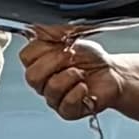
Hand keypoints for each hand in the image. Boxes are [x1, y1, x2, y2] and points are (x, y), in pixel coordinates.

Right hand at [23, 28, 138, 129]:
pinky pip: (65, 104)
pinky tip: (84, 86)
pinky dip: (77, 92)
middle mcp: (44, 82)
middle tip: (71, 56)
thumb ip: (52, 31)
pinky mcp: (67, 111)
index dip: (42, 49)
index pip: (26, 57)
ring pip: (50, 89)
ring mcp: (54, 98)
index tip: (60, 44)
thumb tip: (37, 27)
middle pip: (32, 76)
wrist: (112, 73)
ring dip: (69, 76)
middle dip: (54, 62)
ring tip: (81, 72)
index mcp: (40, 63)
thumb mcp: (72, 36)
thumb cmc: (91, 58)